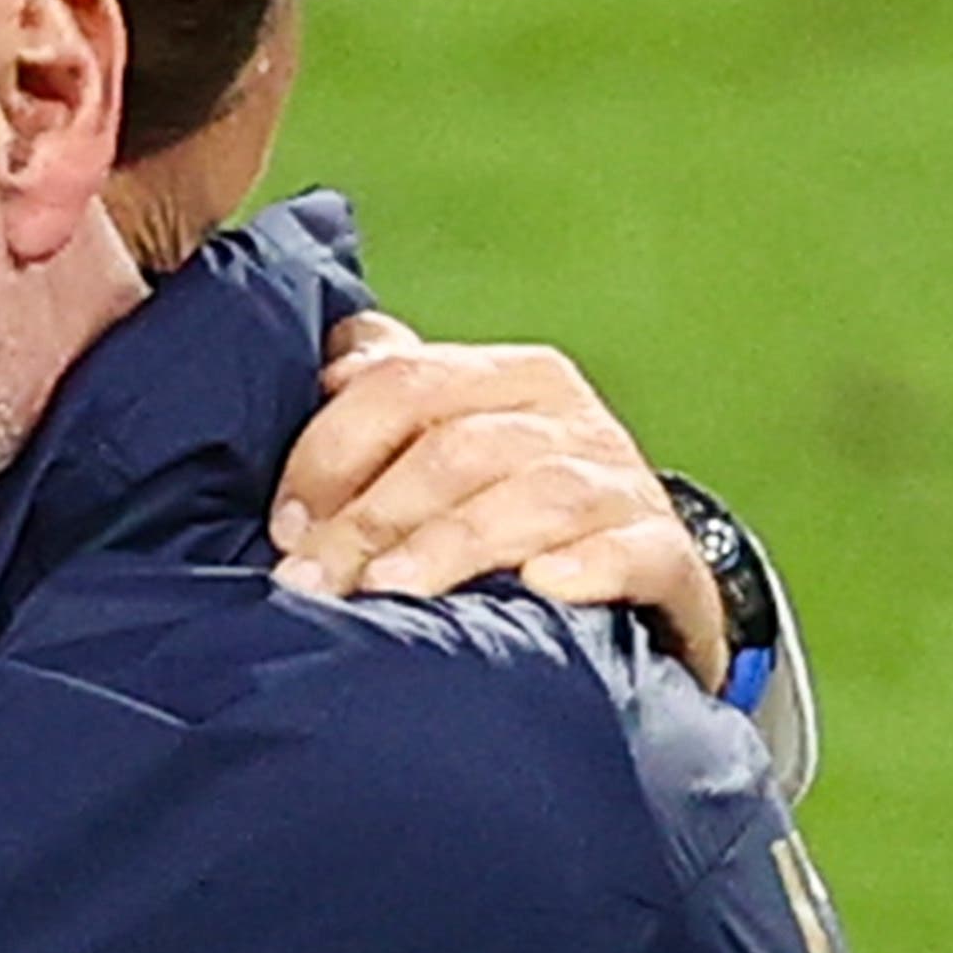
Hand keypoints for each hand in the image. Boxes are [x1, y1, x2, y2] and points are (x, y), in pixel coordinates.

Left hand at [272, 314, 729, 686]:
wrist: (639, 584)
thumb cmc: (511, 513)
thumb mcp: (451, 442)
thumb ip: (390, 396)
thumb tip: (329, 358)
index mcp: (510, 377)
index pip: (405, 384)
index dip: (330, 451)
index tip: (282, 526)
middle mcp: (571, 420)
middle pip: (459, 448)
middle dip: (371, 518)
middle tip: (312, 582)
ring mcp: (624, 487)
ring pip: (537, 497)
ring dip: (453, 546)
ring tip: (391, 594)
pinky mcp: (670, 559)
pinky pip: (633, 553)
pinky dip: (589, 567)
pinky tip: (541, 587)